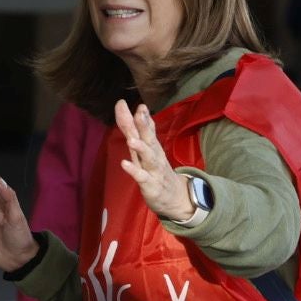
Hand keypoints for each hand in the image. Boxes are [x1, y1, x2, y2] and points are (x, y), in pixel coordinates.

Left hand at [114, 100, 193, 220]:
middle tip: (138, 112)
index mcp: (152, 145)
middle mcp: (153, 154)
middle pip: (149, 138)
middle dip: (143, 125)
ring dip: (140, 148)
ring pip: (147, 157)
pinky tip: (124, 163)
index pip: (144, 128)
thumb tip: (141, 108)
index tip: (128, 103)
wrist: (175, 197)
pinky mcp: (150, 184)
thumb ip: (144, 129)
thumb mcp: (151, 148)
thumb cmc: (158, 170)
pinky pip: (141, 177)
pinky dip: (133, 171)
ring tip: (131, 140)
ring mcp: (153, 169)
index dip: (137, 116)